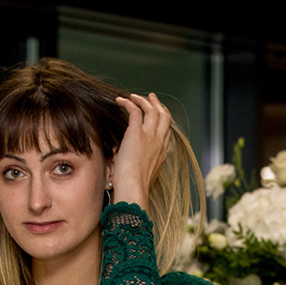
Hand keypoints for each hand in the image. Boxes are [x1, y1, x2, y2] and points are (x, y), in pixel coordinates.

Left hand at [110, 92, 172, 208]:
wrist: (133, 188)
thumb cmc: (132, 187)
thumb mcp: (139, 174)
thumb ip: (135, 163)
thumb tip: (121, 156)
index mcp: (161, 154)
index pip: (165, 132)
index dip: (161, 122)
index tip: (153, 117)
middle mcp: (159, 143)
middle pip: (165, 117)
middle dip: (158, 105)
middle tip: (151, 98)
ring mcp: (150, 136)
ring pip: (153, 110)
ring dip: (144, 101)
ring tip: (134, 96)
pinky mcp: (137, 132)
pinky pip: (135, 110)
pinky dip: (128, 103)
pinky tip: (120, 101)